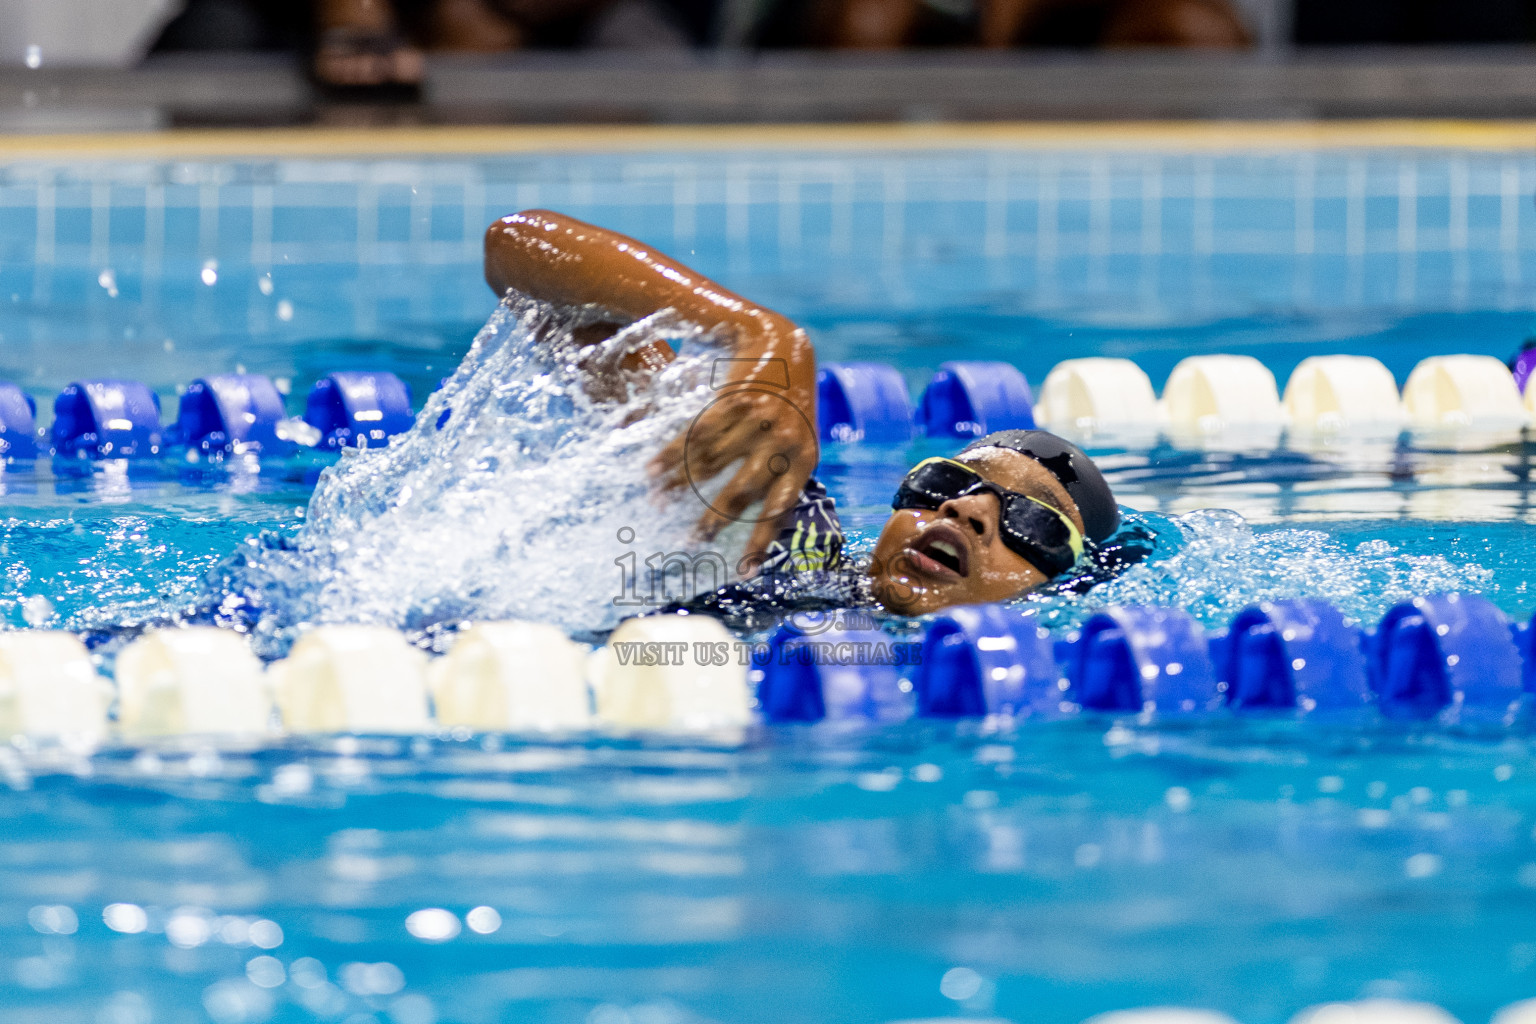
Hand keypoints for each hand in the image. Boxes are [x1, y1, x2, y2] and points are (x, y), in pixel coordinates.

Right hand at [649, 328, 818, 565]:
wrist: (782, 345)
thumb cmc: (788, 403)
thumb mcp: (798, 439)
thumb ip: (782, 474)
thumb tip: (756, 521)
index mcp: (803, 458)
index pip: (780, 509)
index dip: (760, 542)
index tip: (743, 571)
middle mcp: (783, 440)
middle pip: (741, 490)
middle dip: (713, 520)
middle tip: (690, 543)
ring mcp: (758, 418)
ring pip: (712, 461)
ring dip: (680, 484)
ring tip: (657, 502)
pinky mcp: (734, 398)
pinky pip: (697, 433)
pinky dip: (672, 453)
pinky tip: (652, 469)